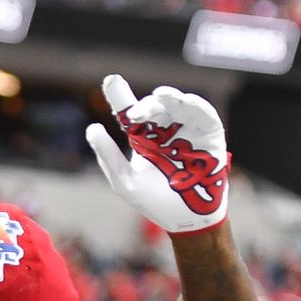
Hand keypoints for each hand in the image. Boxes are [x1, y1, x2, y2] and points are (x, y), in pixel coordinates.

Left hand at [85, 76, 231, 235]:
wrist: (185, 219)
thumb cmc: (154, 202)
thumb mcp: (125, 181)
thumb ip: (108, 156)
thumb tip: (92, 128)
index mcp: (143, 137)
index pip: (130, 111)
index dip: (120, 95)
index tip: (111, 81)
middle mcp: (164, 129)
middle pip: (154, 106)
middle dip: (146, 106)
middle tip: (135, 113)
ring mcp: (187, 129)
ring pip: (178, 105)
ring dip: (170, 98)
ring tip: (161, 96)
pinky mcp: (208, 135)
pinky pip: (204, 114)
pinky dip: (195, 105)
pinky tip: (184, 102)